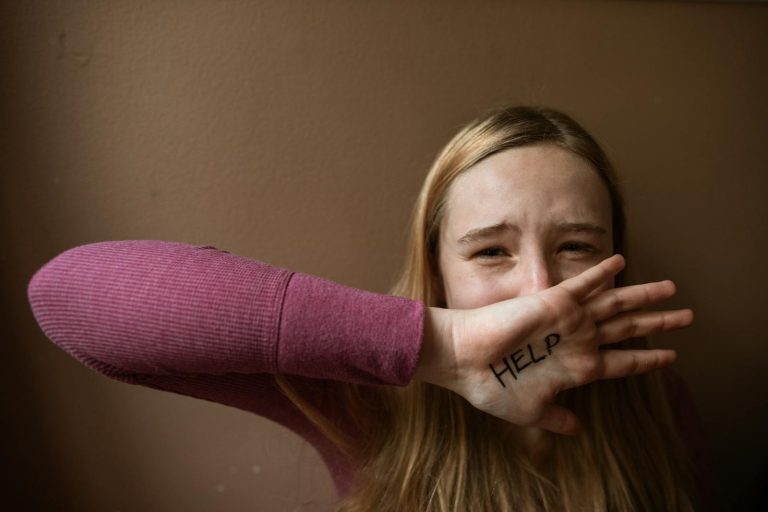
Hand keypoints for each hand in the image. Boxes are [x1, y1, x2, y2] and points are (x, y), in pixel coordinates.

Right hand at [417, 254, 692, 434]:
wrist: (464, 361)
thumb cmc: (493, 388)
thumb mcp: (531, 411)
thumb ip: (558, 418)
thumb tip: (577, 429)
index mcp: (577, 367)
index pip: (622, 362)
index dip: (648, 359)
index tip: (670, 357)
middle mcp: (578, 341)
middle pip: (627, 329)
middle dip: (659, 322)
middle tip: (688, 317)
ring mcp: (569, 321)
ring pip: (616, 304)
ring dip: (644, 295)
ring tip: (673, 288)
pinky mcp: (553, 303)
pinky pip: (584, 284)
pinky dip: (603, 272)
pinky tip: (621, 261)